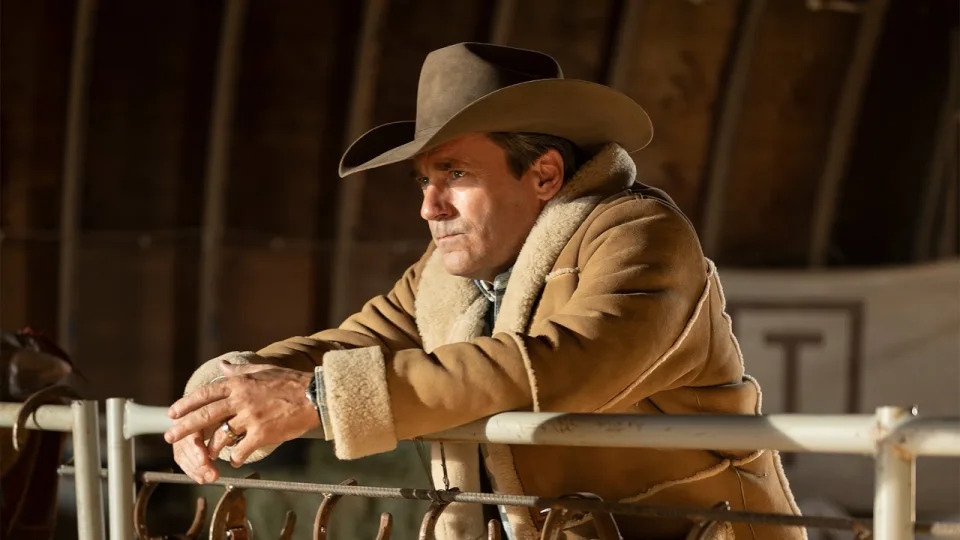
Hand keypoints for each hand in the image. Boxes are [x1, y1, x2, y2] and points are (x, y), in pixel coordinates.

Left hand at [166, 361, 319, 481]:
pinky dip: (236, 457)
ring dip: (211, 447)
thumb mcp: (263, 369)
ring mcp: (251, 417)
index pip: (206, 394)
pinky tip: (234, 461)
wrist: (315, 396)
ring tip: (206, 455)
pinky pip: (242, 449)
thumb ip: (240, 368)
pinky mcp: (262, 433)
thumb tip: (222, 364)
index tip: (173, 413)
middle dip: (185, 427)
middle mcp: (241, 399)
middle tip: (170, 436)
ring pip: (221, 436)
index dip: (187, 404)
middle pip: (206, 415)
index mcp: (240, 383)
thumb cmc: (291, 382)